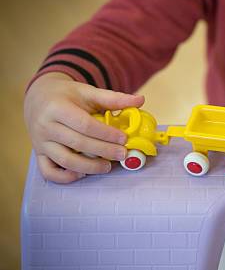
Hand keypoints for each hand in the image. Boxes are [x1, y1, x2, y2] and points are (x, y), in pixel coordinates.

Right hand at [24, 72, 144, 182]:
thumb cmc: (67, 96)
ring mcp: (41, 142)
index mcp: (57, 108)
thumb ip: (113, 98)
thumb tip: (140, 100)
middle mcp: (46, 126)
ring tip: (108, 166)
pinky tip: (83, 174)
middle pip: (78, 143)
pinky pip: (49, 172)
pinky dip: (65, 177)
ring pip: (64, 160)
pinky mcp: (39, 154)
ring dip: (89, 167)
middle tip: (122, 154)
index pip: (85, 125)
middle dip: (103, 151)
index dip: (106, 134)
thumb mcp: (88, 92)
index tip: (124, 138)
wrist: (39, 97)